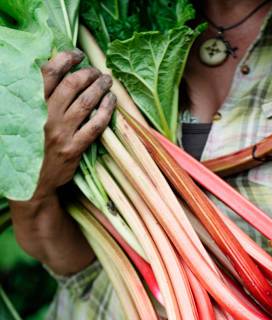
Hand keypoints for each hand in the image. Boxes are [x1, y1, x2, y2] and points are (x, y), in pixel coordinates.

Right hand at [32, 49, 115, 201]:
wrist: (32, 182)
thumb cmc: (33, 145)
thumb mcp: (29, 118)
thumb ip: (42, 99)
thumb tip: (61, 74)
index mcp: (32, 104)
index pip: (49, 73)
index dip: (65, 59)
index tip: (78, 54)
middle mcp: (45, 116)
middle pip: (72, 85)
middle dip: (88, 73)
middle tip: (97, 72)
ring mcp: (60, 133)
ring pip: (85, 103)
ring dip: (100, 88)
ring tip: (107, 82)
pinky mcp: (73, 148)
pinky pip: (94, 126)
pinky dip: (105, 111)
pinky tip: (112, 103)